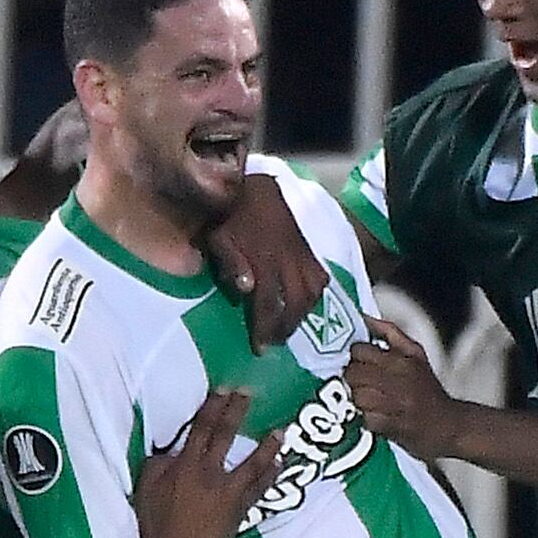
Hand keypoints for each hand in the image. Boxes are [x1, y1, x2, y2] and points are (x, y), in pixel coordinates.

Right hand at [134, 389, 277, 537]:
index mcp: (186, 465)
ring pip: (253, 464)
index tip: (224, 389)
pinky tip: (277, 466)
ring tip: (280, 431)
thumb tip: (172, 450)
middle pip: (226, 436)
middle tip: (249, 394)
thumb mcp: (147, 486)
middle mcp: (212, 474)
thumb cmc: (156, 523)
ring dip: (267, 446)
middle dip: (237, 412)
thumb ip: (160, 463)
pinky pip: (259, 490)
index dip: (213, 406)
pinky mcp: (239, 511)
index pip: (201, 428)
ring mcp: (230, 493)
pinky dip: (269, 477)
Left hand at [202, 172, 327, 348]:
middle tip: (273, 341)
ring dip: (301, 315)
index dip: (264, 330)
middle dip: (284, 328)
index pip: (267, 304)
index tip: (259, 349)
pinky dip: (315, 294)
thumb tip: (246, 290)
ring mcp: (300, 255)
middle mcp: (287, 261)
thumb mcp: (218, 239)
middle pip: (293, 305)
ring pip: (311, 294)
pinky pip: (319, 277)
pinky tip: (304, 303)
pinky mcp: (307, 249)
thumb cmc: (229, 217)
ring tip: (288, 327)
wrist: (254, 187)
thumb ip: (230, 264)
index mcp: (263, 261)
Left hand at [342, 317, 463, 460]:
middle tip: (358, 384)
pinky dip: (365, 418)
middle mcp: (398, 380)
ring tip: (365, 400)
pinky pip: (364, 418)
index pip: (360, 351)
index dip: (355, 358)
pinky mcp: (391, 426)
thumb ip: (390, 332)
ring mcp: (394, 404)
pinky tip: (373, 416)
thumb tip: (365, 317)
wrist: (449, 425)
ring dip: (356, 399)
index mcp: (402, 360)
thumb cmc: (427, 390)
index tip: (359, 364)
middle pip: (353, 373)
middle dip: (351, 379)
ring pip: (356, 395)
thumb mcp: (415, 354)